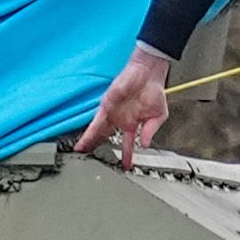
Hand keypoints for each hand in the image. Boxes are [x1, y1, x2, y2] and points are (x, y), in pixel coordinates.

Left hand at [78, 46, 172, 161]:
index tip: (125, 166)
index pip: (126, 143)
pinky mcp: (106, 106)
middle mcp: (120, 119)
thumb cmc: (154, 90)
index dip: (126, 155)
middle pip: (106, 138)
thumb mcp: (158, 116)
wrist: (149, 73)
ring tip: (81, 153)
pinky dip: (90, 132)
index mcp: (132, 123)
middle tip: (91, 162)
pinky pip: (96, 121)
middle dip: (98, 149)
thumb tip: (145, 144)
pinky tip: (84, 141)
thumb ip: (151, 131)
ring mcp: (112, 113)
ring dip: (89, 142)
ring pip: (97, 131)